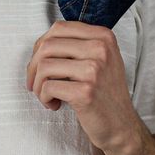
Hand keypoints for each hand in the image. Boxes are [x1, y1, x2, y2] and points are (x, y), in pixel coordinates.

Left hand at [25, 19, 141, 154]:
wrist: (121, 125)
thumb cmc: (105, 94)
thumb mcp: (100, 60)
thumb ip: (77, 46)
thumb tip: (40, 45)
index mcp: (103, 36)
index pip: (59, 28)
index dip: (41, 46)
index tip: (39, 64)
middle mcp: (100, 49)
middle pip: (48, 46)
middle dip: (34, 67)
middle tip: (36, 83)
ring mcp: (94, 70)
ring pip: (44, 66)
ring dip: (38, 85)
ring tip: (46, 96)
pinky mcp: (85, 92)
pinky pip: (48, 87)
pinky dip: (44, 98)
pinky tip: (54, 104)